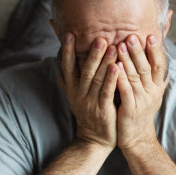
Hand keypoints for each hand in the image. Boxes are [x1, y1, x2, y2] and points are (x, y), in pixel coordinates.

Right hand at [57, 32, 118, 150]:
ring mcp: (90, 102)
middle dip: (92, 53)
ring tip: (112, 46)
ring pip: (96, 79)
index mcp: (72, 89)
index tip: (68, 33)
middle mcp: (78, 93)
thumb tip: (57, 67)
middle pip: (84, 69)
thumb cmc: (87, 115)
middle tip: (99, 36)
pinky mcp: (102, 110)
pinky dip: (111, 79)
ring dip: (104, 62)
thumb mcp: (74, 98)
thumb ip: (68, 83)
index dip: (67, 50)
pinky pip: (106, 92)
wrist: (93, 141)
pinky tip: (118, 67)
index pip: (67, 66)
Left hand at [115, 33, 168, 150]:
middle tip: (131, 36)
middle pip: (146, 68)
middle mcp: (152, 92)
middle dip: (138, 51)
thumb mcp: (151, 93)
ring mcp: (142, 101)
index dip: (155, 51)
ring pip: (135, 78)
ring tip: (119, 46)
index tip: (150, 36)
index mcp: (157, 87)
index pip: (159, 65)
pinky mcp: (131, 109)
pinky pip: (126, 92)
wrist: (137, 137)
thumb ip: (154, 76)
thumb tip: (161, 58)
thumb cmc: (141, 110)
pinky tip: (114, 68)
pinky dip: (120, 79)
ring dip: (127, 61)